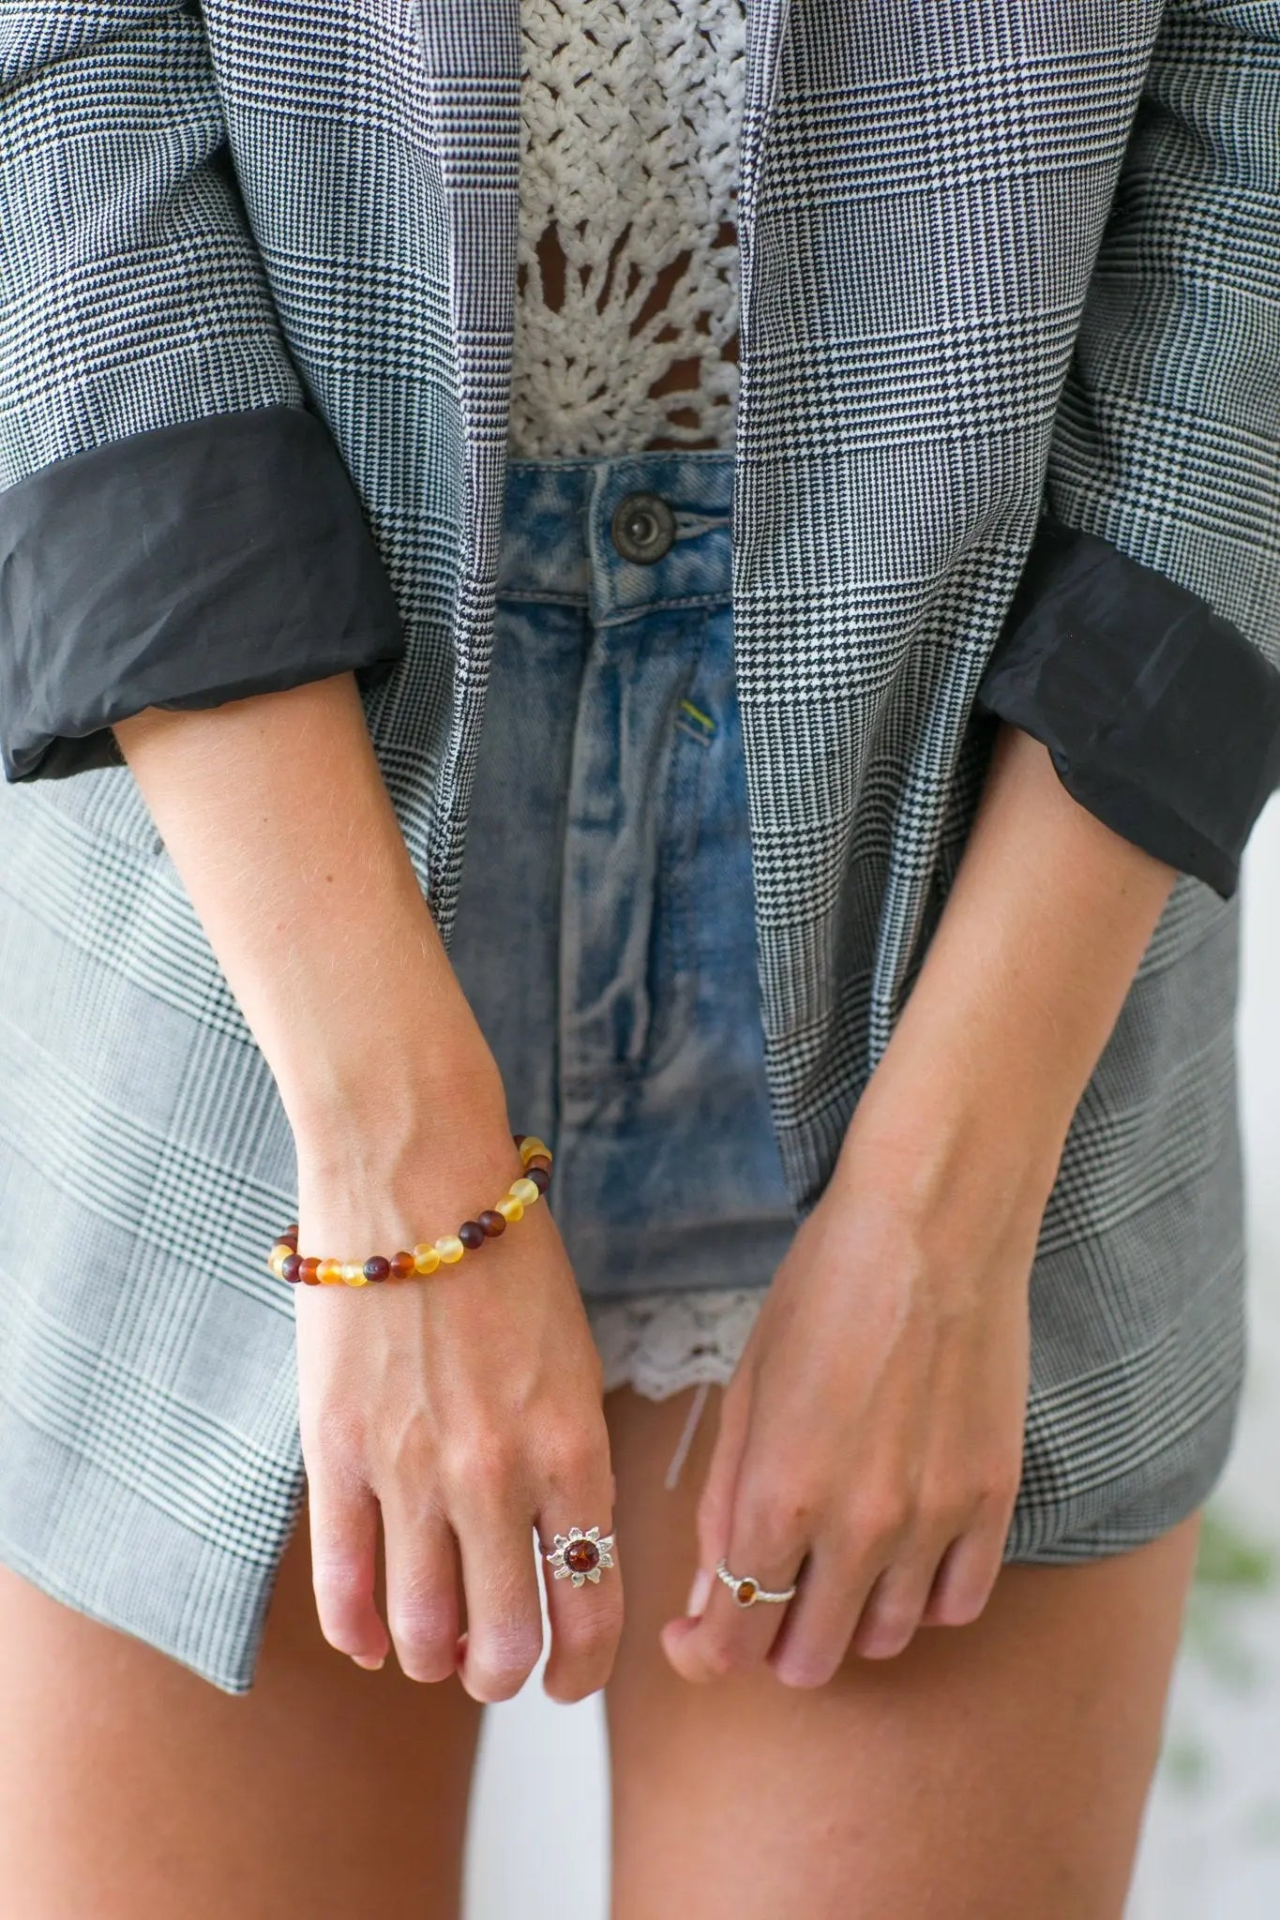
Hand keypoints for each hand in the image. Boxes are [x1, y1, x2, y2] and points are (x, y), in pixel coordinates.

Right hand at [292, 1075, 621, 1703]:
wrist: (415, 1176)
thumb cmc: (507, 1256)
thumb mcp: (574, 1356)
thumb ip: (571, 1455)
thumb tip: (562, 1544)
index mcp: (574, 1447)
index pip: (591, 1603)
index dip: (584, 1667)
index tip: (571, 1679)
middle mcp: (498, 1476)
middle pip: (505, 1642)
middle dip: (505, 1676)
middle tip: (499, 1670)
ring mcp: (411, 1471)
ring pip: (423, 1631)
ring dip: (434, 1660)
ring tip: (436, 1652)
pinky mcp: (336, 1454)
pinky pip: (344, 1583)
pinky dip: (361, 1630)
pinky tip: (372, 1640)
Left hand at [661, 1121, 1051, 1687]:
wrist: (931, 1228)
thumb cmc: (822, 1292)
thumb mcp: (747, 1390)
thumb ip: (726, 1504)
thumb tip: (709, 1597)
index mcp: (778, 1498)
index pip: (733, 1641)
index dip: (705, 1651)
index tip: (695, 1633)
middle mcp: (858, 1529)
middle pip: (809, 1658)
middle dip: (772, 1638)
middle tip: (766, 1592)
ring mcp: (934, 1520)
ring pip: (887, 1639)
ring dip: (849, 1618)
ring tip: (834, 1563)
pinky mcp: (992, 1498)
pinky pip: (959, 1601)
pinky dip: (924, 1596)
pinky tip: (903, 1553)